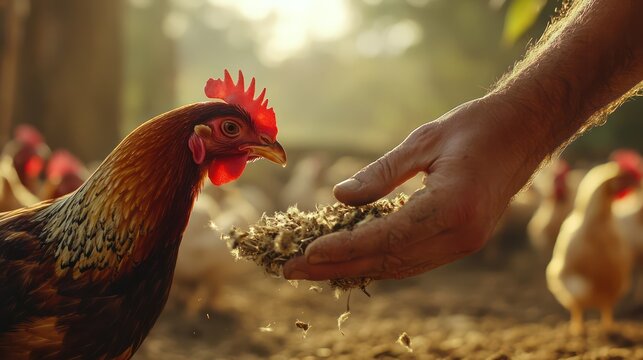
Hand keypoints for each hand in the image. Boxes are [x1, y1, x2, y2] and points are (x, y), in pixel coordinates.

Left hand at [283, 96, 546, 279]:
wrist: (524, 131)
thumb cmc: (475, 127)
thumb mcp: (423, 140)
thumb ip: (381, 173)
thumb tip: (339, 196)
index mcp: (451, 208)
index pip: (385, 238)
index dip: (342, 248)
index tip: (306, 254)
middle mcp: (460, 235)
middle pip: (388, 261)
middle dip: (337, 268)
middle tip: (293, 271)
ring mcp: (465, 243)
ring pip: (400, 267)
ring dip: (355, 269)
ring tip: (314, 269)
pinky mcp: (464, 242)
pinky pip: (414, 260)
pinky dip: (380, 261)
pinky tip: (354, 260)